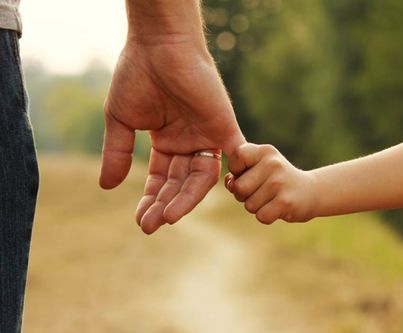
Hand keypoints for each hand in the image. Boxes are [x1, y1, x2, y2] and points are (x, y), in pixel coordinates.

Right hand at [100, 37, 244, 233]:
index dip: (151, 200)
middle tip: (152, 226)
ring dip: (186, 199)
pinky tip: (219, 198)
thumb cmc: (137, 76)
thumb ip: (118, 153)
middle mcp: (188, 142)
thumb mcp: (120, 121)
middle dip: (166, 205)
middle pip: (180, 184)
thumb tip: (106, 186)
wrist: (159, 46)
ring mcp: (207, 136)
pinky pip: (235, 158)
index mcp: (166, 141)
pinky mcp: (225, 128)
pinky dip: (234, 177)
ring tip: (169, 217)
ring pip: (201, 178)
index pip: (161, 180)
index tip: (142, 220)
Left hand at [225, 144, 315, 223]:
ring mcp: (279, 182)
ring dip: (257, 207)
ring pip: (249, 205)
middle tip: (261, 191)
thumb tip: (231, 184)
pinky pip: (261, 216)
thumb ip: (239, 173)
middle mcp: (272, 163)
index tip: (249, 173)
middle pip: (238, 187)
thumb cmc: (277, 181)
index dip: (236, 170)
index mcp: (265, 151)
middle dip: (244, 195)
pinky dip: (267, 216)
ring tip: (272, 198)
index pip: (237, 156)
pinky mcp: (285, 202)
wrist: (312, 192)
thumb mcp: (260, 168)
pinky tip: (278, 208)